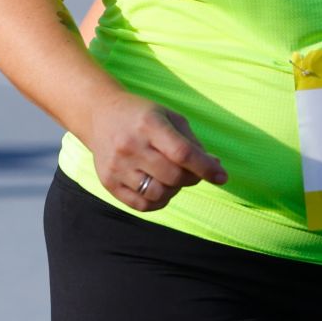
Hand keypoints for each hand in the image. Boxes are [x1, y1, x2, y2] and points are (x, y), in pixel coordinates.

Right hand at [85, 94, 227, 211]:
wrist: (100, 115)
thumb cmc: (143, 117)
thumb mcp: (170, 117)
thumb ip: (192, 142)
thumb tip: (215, 168)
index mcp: (149, 125)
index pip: (183, 153)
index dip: (206, 168)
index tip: (221, 177)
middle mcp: (130, 146)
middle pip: (173, 176)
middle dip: (192, 178)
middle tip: (193, 172)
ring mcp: (117, 166)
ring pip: (158, 194)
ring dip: (175, 190)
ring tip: (173, 177)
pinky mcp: (109, 182)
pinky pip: (142, 205)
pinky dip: (159, 201)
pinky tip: (161, 187)